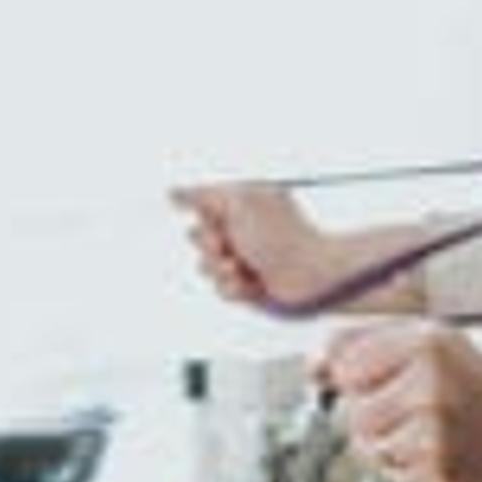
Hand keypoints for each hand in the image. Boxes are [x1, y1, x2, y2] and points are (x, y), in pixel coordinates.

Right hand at [171, 181, 351, 311]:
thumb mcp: (239, 202)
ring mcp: (244, 259)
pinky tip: (252, 285)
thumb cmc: (281, 234)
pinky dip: (234, 288)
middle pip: (196, 237)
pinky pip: (220, 290)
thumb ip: (202, 195)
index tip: (217, 219)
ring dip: (220, 269)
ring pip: (204, 267)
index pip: (201, 206)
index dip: (205, 216)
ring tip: (243, 269)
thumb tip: (171, 191)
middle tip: (229, 246)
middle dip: (209, 244)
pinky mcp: (247, 287)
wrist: (311, 274)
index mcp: (242, 204)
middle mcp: (241, 230)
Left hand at [317, 321, 481, 481]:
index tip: (386, 381)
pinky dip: (411, 472)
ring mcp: (438, 445)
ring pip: (372, 454)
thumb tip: (312, 367)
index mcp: (426, 349)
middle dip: (374, 417)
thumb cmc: (470, 378)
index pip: (347, 372)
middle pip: (355, 419)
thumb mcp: (422, 340)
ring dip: (390, 446)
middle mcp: (432, 395)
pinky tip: (442, 454)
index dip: (361, 380)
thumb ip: (360, 343)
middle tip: (410, 410)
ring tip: (428, 433)